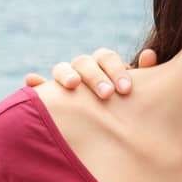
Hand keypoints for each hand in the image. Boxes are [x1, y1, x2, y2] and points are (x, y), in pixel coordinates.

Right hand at [23, 47, 156, 99]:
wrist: (111, 127)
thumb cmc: (126, 105)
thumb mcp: (137, 92)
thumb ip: (146, 74)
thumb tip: (150, 53)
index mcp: (104, 64)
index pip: (106, 57)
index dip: (116, 69)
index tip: (125, 89)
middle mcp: (83, 68)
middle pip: (85, 61)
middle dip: (95, 76)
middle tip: (107, 94)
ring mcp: (64, 79)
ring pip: (62, 68)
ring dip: (67, 74)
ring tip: (73, 85)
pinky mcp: (47, 96)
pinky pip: (38, 87)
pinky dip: (35, 83)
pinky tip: (31, 82)